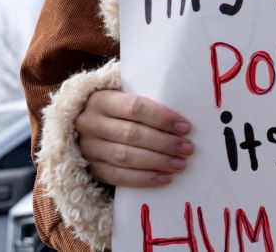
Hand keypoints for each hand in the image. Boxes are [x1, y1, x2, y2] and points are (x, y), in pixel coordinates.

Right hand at [74, 90, 192, 187]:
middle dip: (164, 143)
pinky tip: (164, 178)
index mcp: (101, 99)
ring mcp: (88, 148)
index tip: (185, 127)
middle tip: (187, 148)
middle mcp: (90, 123)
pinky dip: (143, 179)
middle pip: (131, 134)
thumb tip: (182, 121)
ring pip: (124, 157)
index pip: (135, 107)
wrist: (90, 126)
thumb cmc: (120, 110)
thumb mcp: (127, 97)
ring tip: (180, 164)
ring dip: (157, 162)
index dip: (162, 118)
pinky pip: (117, 177)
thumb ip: (149, 104)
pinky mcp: (91, 168)